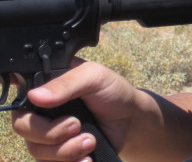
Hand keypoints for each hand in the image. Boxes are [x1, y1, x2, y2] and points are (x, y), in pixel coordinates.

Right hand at [11, 58, 136, 160]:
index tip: (51, 111)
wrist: (130, 120)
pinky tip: (86, 159)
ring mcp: (46, 134)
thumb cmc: (112, 92)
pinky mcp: (56, 154)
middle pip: (22, 126)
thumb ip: (66, 83)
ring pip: (35, 150)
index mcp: (46, 86)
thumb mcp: (94, 77)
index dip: (29, 107)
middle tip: (76, 126)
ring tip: (90, 141)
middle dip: (50, 132)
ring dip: (65, 150)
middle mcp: (41, 111)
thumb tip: (34, 96)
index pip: (21, 97)